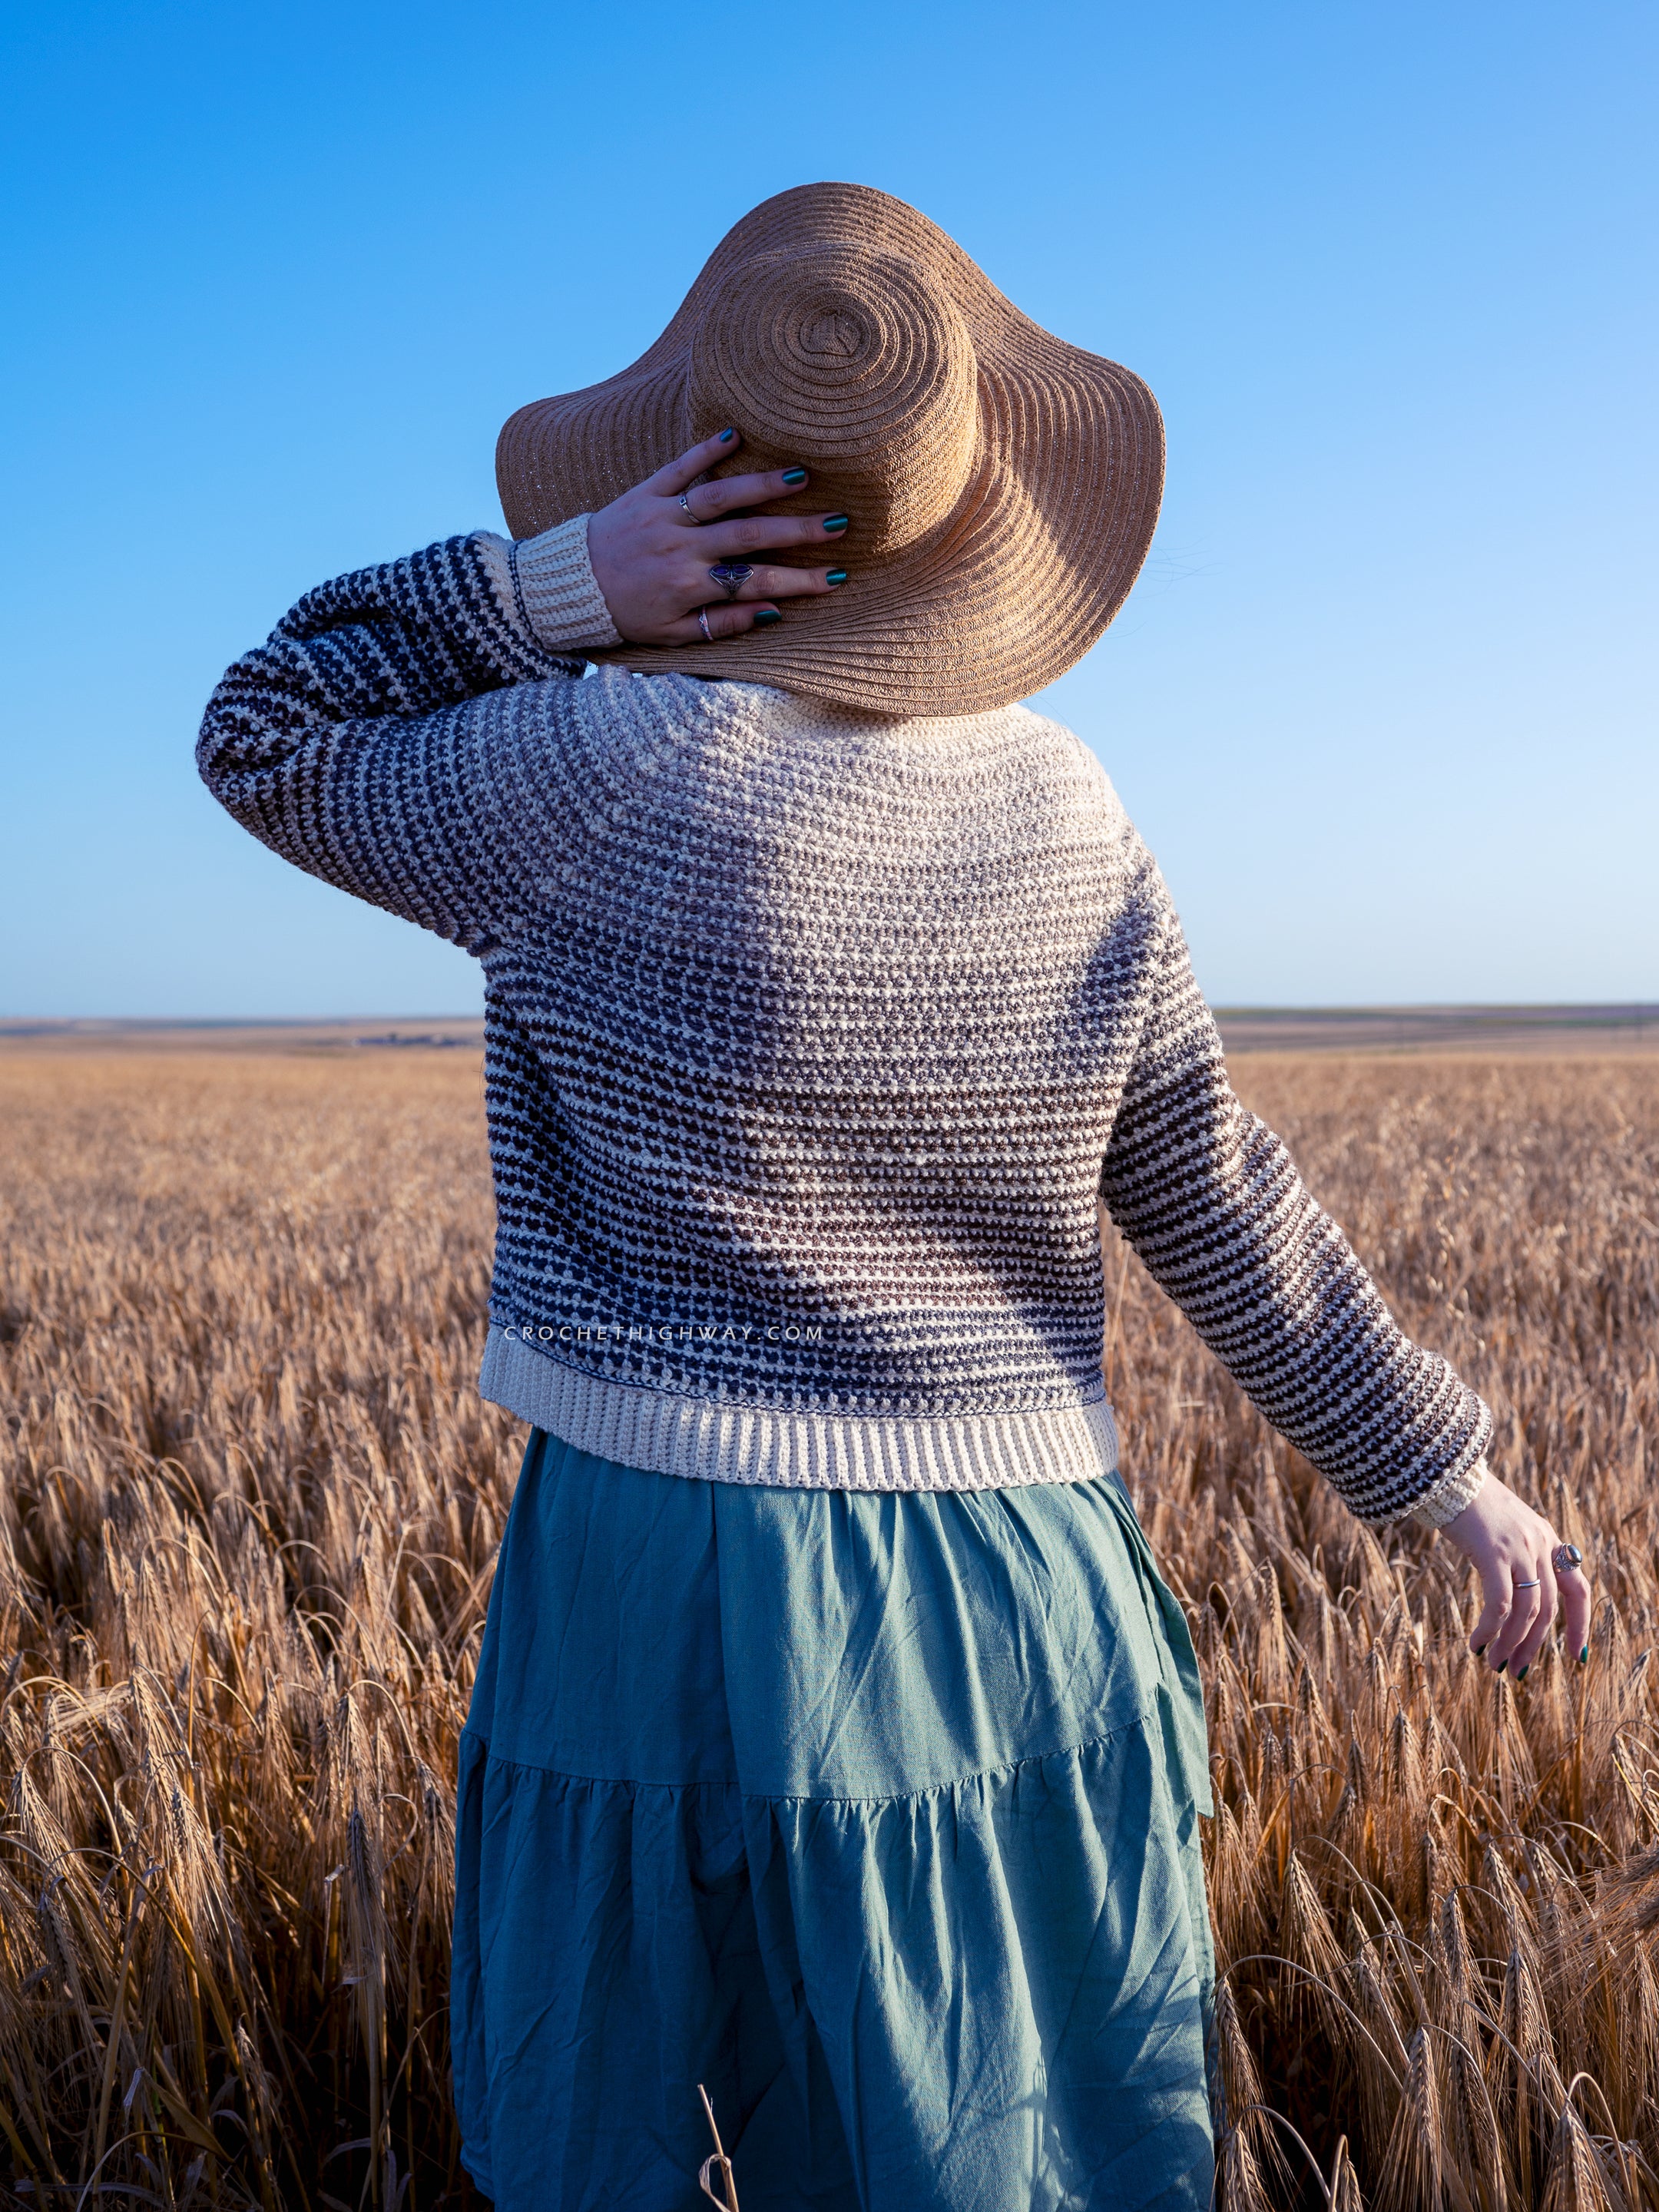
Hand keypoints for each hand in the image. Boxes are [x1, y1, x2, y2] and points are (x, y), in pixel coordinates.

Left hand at [584, 429, 850, 645]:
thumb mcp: (672, 634)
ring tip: (801, 474)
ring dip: (762, 485)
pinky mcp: (645, 491)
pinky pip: (679, 467)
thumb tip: (772, 612)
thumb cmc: (627, 613)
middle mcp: (679, 549)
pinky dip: (706, 449)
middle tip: (838, 522)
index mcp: (688, 587)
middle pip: (747, 537)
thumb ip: (721, 624)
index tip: (835, 576)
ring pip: (720, 497)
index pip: (753, 584)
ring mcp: (662, 516)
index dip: (798, 581)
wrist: (570, 586)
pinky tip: (736, 434)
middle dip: (796, 530)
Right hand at [1438, 1468, 1590, 1675]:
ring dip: (1509, 1644)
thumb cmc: (1468, 1501)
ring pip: (1526, 1612)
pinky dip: (1489, 1629)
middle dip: (1532, 1646)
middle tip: (1514, 1670)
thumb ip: (1520, 1552)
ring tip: (1493, 1663)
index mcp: (1548, 1538)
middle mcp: (1540, 1544)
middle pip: (1548, 1609)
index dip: (1579, 1626)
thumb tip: (1514, 1595)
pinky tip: (1476, 1641)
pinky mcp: (1493, 1554)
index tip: (1574, 1657)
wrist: (1446, 1473)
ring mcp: (1519, 1549)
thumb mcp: (1506, 1525)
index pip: (1578, 1590)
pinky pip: (1499, 1605)